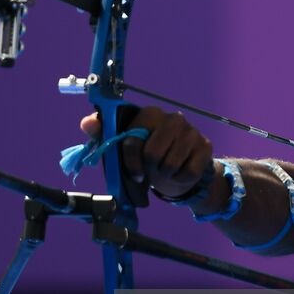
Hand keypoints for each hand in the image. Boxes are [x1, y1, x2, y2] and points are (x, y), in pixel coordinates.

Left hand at [80, 106, 212, 199]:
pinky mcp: (206, 146)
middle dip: (150, 169)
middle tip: (152, 170)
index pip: (132, 140)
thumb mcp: (122, 147)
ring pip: (170, 165)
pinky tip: (180, 173)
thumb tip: (87, 122)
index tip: (135, 172)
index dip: (131, 162)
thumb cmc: (146, 156)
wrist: (178, 169)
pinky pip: (188, 172)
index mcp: (149, 114)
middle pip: (152, 154)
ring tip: (164, 171)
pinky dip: (181, 180)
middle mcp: (172, 118)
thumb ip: (103, 133)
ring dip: (165, 176)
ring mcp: (191, 131)